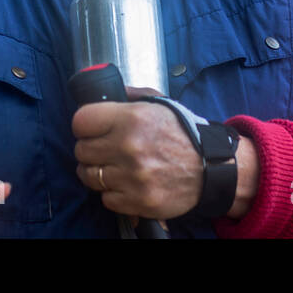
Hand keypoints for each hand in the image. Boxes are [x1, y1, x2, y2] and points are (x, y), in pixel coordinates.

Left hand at [72, 96, 202, 221]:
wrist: (211, 168)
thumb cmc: (183, 134)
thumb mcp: (159, 104)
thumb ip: (130, 96)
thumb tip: (102, 91)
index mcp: (132, 118)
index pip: (81, 121)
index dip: (84, 125)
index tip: (91, 129)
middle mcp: (129, 147)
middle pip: (81, 150)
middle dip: (90, 149)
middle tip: (104, 150)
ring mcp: (133, 177)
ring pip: (89, 176)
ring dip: (98, 172)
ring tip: (113, 168)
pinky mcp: (138, 201)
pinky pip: (105, 199)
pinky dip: (112, 193)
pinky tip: (126, 183)